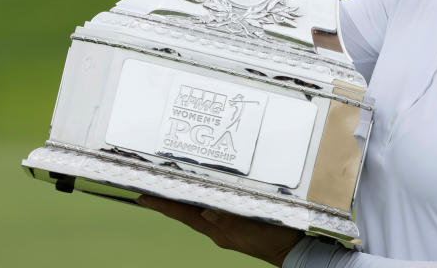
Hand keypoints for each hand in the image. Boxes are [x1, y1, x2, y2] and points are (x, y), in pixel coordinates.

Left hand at [138, 194, 304, 266]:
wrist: (294, 249)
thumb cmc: (274, 238)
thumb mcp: (250, 227)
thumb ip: (227, 219)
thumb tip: (204, 211)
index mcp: (217, 230)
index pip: (183, 214)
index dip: (163, 205)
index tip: (143, 197)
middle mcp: (219, 229)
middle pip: (188, 211)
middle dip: (171, 200)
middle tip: (153, 188)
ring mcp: (229, 227)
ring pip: (202, 209)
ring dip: (187, 198)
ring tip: (174, 187)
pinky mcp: (240, 224)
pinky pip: (217, 209)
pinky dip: (207, 199)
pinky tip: (209, 192)